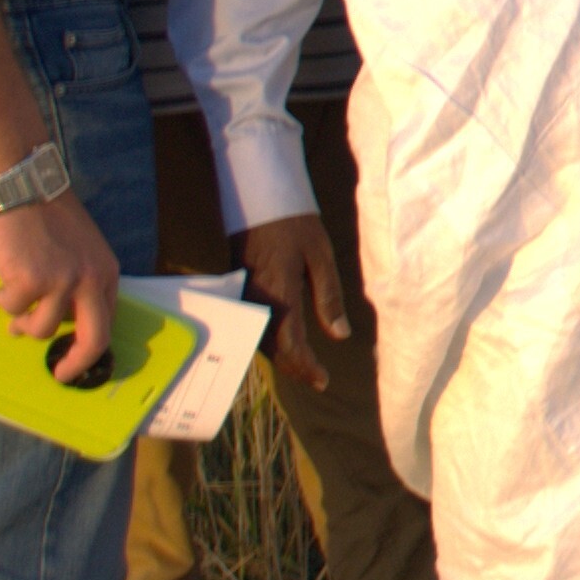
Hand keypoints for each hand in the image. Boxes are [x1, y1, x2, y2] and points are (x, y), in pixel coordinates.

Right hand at [0, 192, 123, 382]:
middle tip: (61, 373)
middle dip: (76, 362)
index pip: (107, 321)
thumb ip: (75, 282)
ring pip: (42, 329)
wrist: (23, 187)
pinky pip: (11, 310)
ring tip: (12, 307)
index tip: (75, 359)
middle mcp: (90, 279)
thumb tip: (60, 318)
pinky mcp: (32, 282)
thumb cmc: (45, 217)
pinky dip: (1, 301)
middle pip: (94, 338)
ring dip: (22, 323)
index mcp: (105, 272)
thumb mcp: (77, 250)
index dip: (91, 346)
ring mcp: (62, 281)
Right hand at [233, 211, 352, 392]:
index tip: (323, 380)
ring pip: (260, 340)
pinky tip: (283, 343)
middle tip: (316, 378)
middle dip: (295, 367)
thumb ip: (328, 297)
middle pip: (273, 349)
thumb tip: (340, 335)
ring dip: (281, 357)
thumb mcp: (320, 256)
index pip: (291, 345)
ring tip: (304, 366)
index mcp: (279, 295)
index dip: (306, 367)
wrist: (255, 198)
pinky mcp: (239, 291)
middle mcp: (257, 302)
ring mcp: (244, 298)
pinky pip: (252, 326)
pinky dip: (269, 341)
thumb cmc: (294, 223)